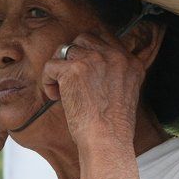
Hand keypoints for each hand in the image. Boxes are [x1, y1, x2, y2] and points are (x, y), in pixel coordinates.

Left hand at [40, 32, 146, 147]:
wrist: (107, 140)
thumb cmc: (113, 126)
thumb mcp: (126, 93)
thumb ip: (115, 74)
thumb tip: (91, 68)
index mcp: (131, 62)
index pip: (106, 39)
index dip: (90, 51)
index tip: (82, 69)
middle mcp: (115, 56)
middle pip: (85, 38)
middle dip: (73, 56)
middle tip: (69, 78)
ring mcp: (94, 60)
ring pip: (66, 48)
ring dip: (59, 68)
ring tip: (60, 89)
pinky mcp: (73, 69)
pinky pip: (51, 65)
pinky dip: (48, 81)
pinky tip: (55, 96)